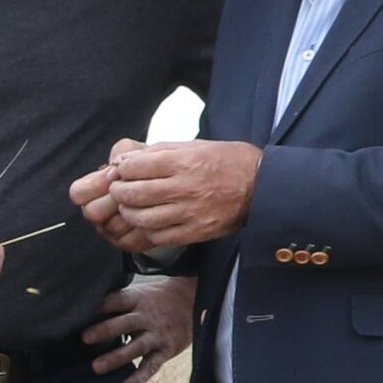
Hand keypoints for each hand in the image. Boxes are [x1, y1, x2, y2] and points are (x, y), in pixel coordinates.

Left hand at [77, 136, 259, 252]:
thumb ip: (159, 151)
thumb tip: (125, 159)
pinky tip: (150, 221)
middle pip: (133, 194)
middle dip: (119, 191)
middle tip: (119, 190)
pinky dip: (147, 229)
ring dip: (129, 212)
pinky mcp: (196, 231)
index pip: (135, 167)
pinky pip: (158, 236)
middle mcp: (185, 188)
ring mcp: (190, 212)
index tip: (120, 171)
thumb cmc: (228, 162)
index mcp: (184, 162)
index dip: (121, 170)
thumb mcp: (195, 146)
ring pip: (142, 218)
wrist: (263, 186)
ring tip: (131, 206)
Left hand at [84, 273, 196, 382]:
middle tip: (84, 338)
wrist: (193, 302)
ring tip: (96, 368)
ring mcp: (156, 335)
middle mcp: (147, 317)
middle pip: (125, 323)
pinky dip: (139, 378)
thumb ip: (115, 303)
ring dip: (116, 358)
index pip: (117, 300)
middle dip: (105, 330)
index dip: (101, 305)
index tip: (83, 311)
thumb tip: (80, 311)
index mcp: (136, 299)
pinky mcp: (165, 351)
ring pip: (136, 347)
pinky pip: (151, 366)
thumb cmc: (153, 300)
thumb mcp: (137, 294)